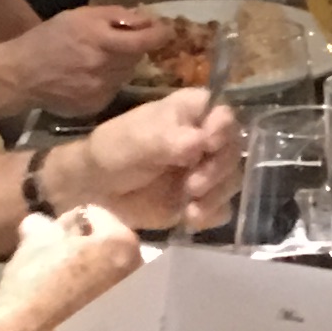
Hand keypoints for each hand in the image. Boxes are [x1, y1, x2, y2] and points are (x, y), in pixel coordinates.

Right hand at [0, 3, 165, 123]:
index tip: (165, 30)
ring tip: (99, 59)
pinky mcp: (96, 106)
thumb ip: (114, 16)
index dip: (160, 34)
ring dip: (121, 65)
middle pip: (137, 58)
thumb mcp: (79, 16)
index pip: (144, 41)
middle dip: (134, 48)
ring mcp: (101, 91)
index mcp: (101, 42)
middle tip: (119, 42)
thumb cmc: (48, 39)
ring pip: (126, 75)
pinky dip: (109, 81)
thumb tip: (144, 18)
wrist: (20, 74)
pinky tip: (89, 76)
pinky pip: (113, 90)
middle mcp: (105, 68)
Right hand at [0, 201, 140, 330]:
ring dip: (93, 281)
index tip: (49, 239)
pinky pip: (112, 311)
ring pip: (113, 282)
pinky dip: (96, 308)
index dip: (67, 224)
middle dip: (87, 253)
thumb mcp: (32, 244)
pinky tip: (71, 315)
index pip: (94, 218)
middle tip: (57, 265)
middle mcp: (140, 275)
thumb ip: (42, 228)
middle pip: (111, 251)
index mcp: (122, 244)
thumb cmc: (33, 287)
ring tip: (63, 291)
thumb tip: (40, 224)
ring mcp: (138, 308)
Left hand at [67, 86, 242, 231]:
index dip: (223, 131)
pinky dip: (210, 214)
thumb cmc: (116, 150)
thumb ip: (171, 140)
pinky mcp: (202, 199)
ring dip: (215, 195)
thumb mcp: (138, 139)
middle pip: (234, 151)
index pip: (224, 115)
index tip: (208, 145)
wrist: (97, 187)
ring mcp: (206, 169)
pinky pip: (221, 208)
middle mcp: (206, 138)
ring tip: (190, 207)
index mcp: (193, 112)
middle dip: (218, 171)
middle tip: (193, 185)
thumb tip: (202, 143)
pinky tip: (190, 218)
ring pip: (231, 181)